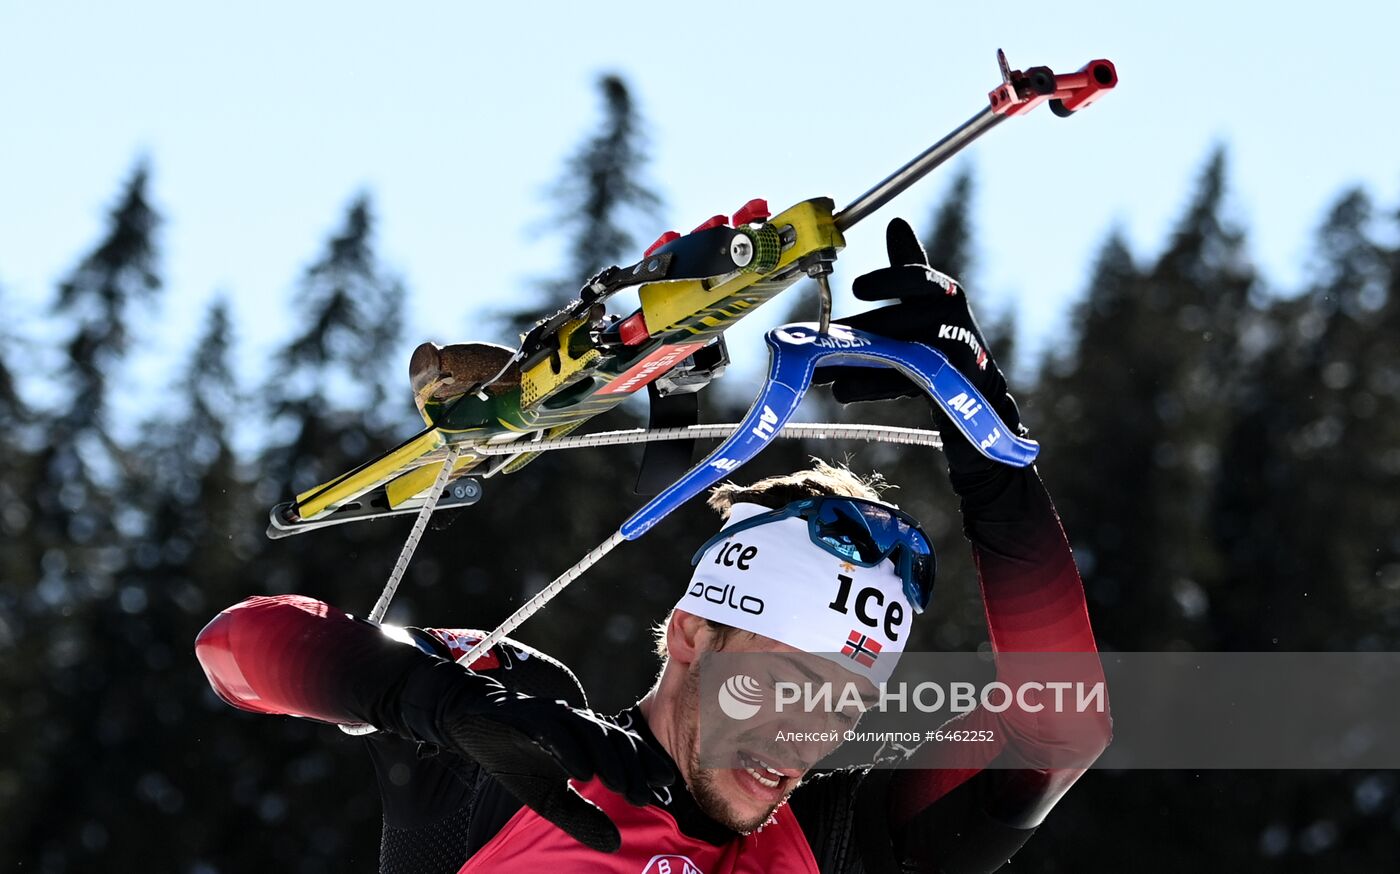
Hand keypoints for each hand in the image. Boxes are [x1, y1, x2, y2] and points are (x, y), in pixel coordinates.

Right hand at [437, 670, 673, 852]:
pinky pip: (556, 733)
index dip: (644, 770)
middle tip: (647, 797)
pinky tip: (581, 772)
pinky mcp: (531, 717)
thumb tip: (615, 843)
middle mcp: (578, 724)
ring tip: (621, 786)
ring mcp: (556, 717)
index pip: (623, 752)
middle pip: (615, 742)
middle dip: (634, 770)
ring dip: (609, 760)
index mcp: (586, 740)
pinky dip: (570, 751)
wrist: (473, 724)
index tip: (664, 793)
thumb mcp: (549, 799)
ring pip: (591, 734)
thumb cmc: (516, 758)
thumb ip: (581, 817)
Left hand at [814, 217, 1024, 469]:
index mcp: (943, 290)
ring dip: (857, 364)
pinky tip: (844, 390)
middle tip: (814, 341)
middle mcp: (952, 315)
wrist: (974, 385)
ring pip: (898, 353)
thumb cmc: (938, 333)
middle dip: (853, 333)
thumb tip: (895, 220)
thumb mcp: (925, 297)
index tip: (856, 289)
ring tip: (820, 373)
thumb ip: (905, 265)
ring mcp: (953, 347)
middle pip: (897, 322)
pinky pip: (903, 381)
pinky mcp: (949, 378)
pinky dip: (872, 386)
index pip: (916, 277)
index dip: (888, 281)